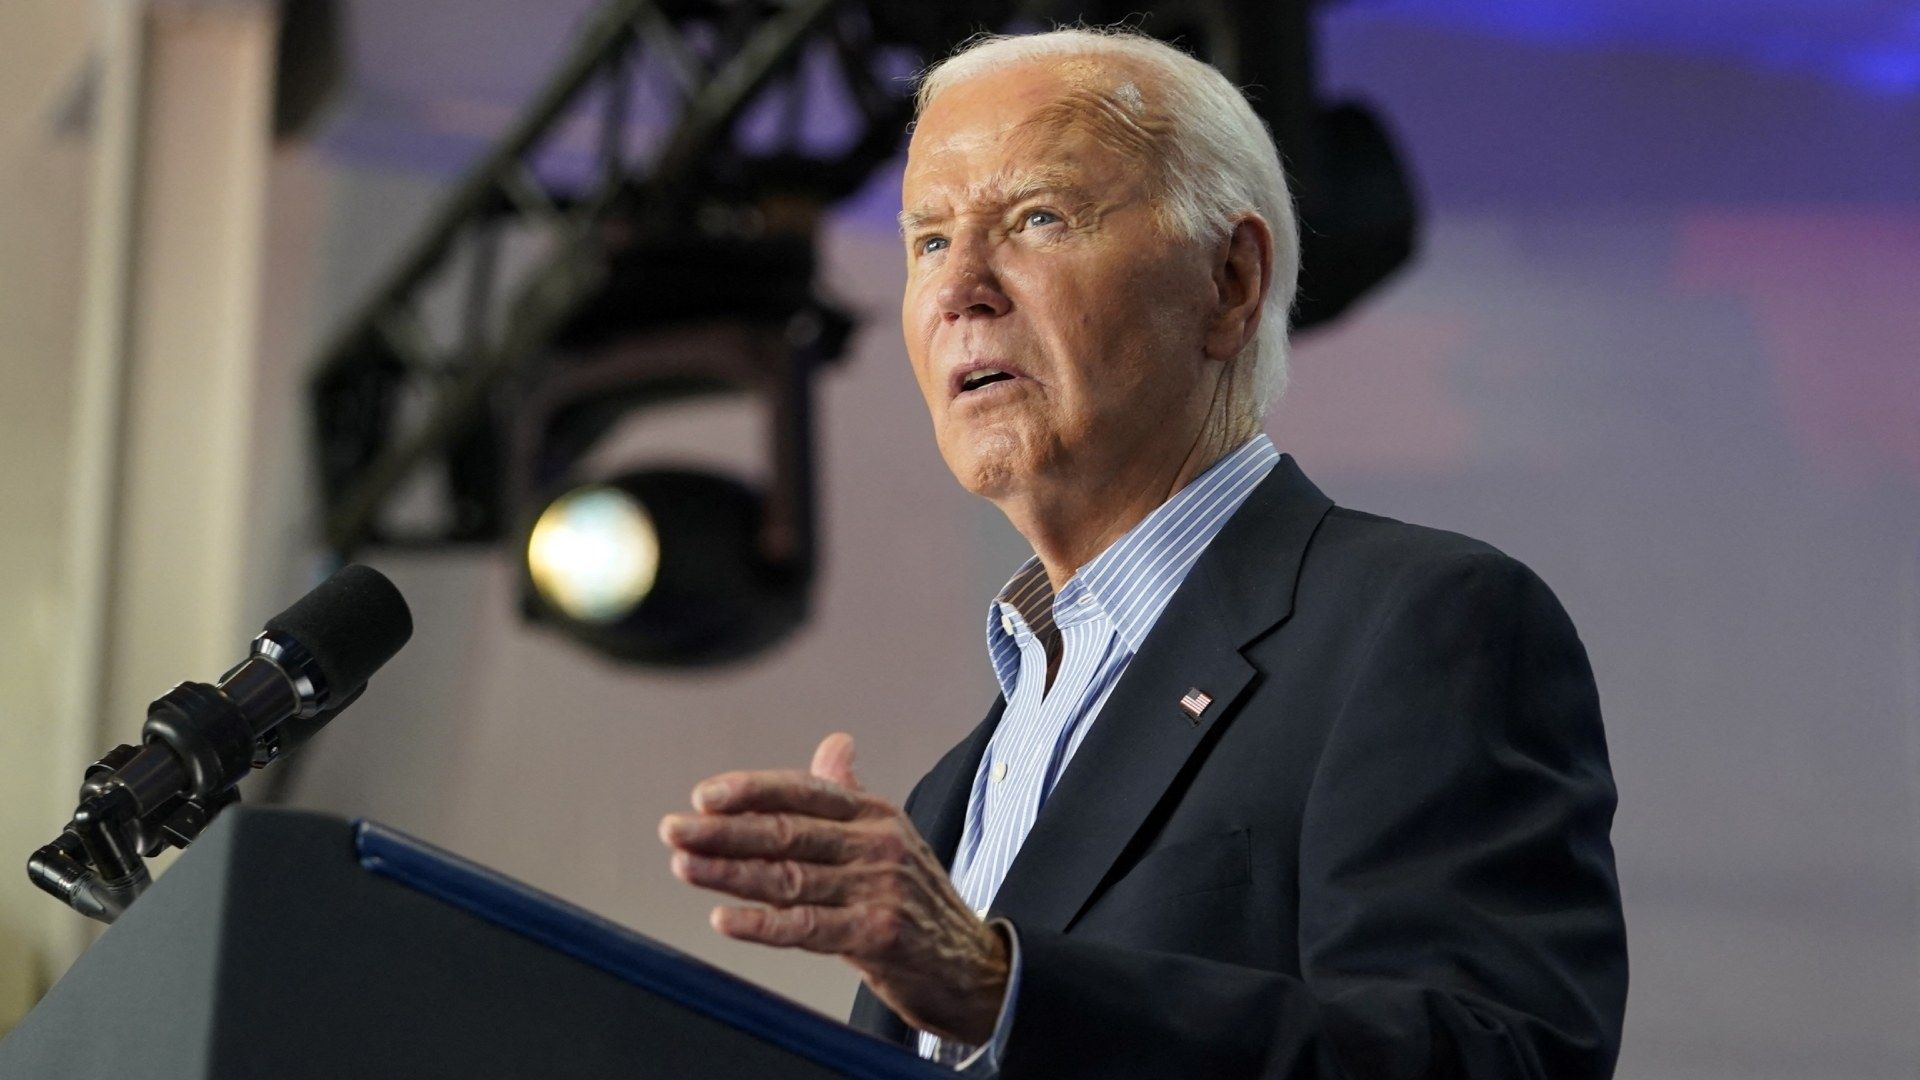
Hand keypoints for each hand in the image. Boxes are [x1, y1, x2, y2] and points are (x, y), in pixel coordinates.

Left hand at [659, 733, 1009, 1043]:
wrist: (970, 966)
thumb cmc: (916, 901)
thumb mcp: (889, 837)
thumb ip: (850, 794)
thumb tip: (834, 745)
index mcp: (874, 813)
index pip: (804, 791)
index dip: (752, 790)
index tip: (704, 795)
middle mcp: (877, 843)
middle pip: (788, 832)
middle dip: (724, 830)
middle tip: (675, 830)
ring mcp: (879, 888)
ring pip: (789, 877)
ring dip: (730, 872)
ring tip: (684, 866)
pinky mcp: (879, 934)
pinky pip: (807, 927)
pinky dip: (762, 923)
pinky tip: (725, 917)